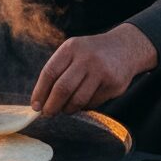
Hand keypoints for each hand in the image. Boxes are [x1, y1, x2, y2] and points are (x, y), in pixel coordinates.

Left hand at [30, 24, 157, 115]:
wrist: (125, 47)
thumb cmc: (91, 53)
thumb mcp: (73, 51)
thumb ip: (58, 71)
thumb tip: (40, 100)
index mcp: (71, 48)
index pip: (50, 72)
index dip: (40, 92)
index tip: (35, 106)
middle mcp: (86, 58)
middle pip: (63, 88)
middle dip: (52, 105)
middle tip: (47, 113)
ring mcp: (101, 71)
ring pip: (78, 99)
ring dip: (68, 109)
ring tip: (65, 109)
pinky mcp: (113, 84)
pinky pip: (93, 103)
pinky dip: (84, 106)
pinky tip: (84, 101)